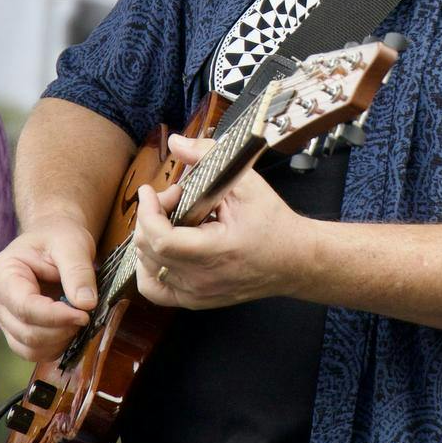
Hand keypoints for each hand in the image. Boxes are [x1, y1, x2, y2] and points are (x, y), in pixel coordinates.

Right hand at [0, 217, 99, 362]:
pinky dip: (56, 347)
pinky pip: (34, 352)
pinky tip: (71, 328)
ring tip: (79, 319)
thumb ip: (78, 271)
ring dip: (60, 341)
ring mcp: (4, 319)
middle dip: (61, 330)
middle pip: (26, 332)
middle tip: (87, 315)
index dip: (56, 316)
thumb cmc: (58, 237)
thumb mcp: (72, 243)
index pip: (25, 307)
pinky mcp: (16, 332)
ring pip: (29, 348)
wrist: (53, 239)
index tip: (84, 314)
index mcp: (1, 274)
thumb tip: (86, 304)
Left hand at [133, 133, 303, 309]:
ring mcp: (197, 295)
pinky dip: (149, 266)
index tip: (151, 191)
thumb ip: (208, 157)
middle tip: (174, 198)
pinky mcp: (195, 301)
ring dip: (149, 238)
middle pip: (150, 250)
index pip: (162, 240)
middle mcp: (204, 280)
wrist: (294, 259)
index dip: (148, 212)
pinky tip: (161, 248)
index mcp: (217, 252)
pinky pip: (154, 289)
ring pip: (147, 267)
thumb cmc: (273, 223)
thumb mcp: (246, 183)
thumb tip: (176, 142)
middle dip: (151, 216)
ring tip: (171, 220)